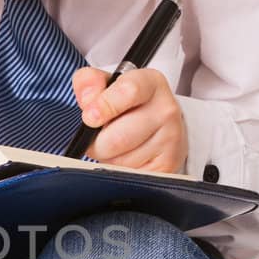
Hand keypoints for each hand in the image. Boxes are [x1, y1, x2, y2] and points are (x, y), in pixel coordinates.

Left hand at [70, 66, 187, 173]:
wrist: (161, 128)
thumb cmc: (127, 106)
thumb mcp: (107, 86)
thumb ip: (89, 82)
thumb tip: (88, 99)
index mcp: (151, 84)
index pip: (129, 91)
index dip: (104, 106)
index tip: (89, 117)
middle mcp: (166, 110)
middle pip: (117, 137)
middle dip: (97, 142)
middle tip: (99, 136)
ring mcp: (171, 141)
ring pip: (120, 160)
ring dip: (107, 158)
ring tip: (116, 147)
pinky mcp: (168, 166)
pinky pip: (129, 175)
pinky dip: (119, 171)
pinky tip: (127, 158)